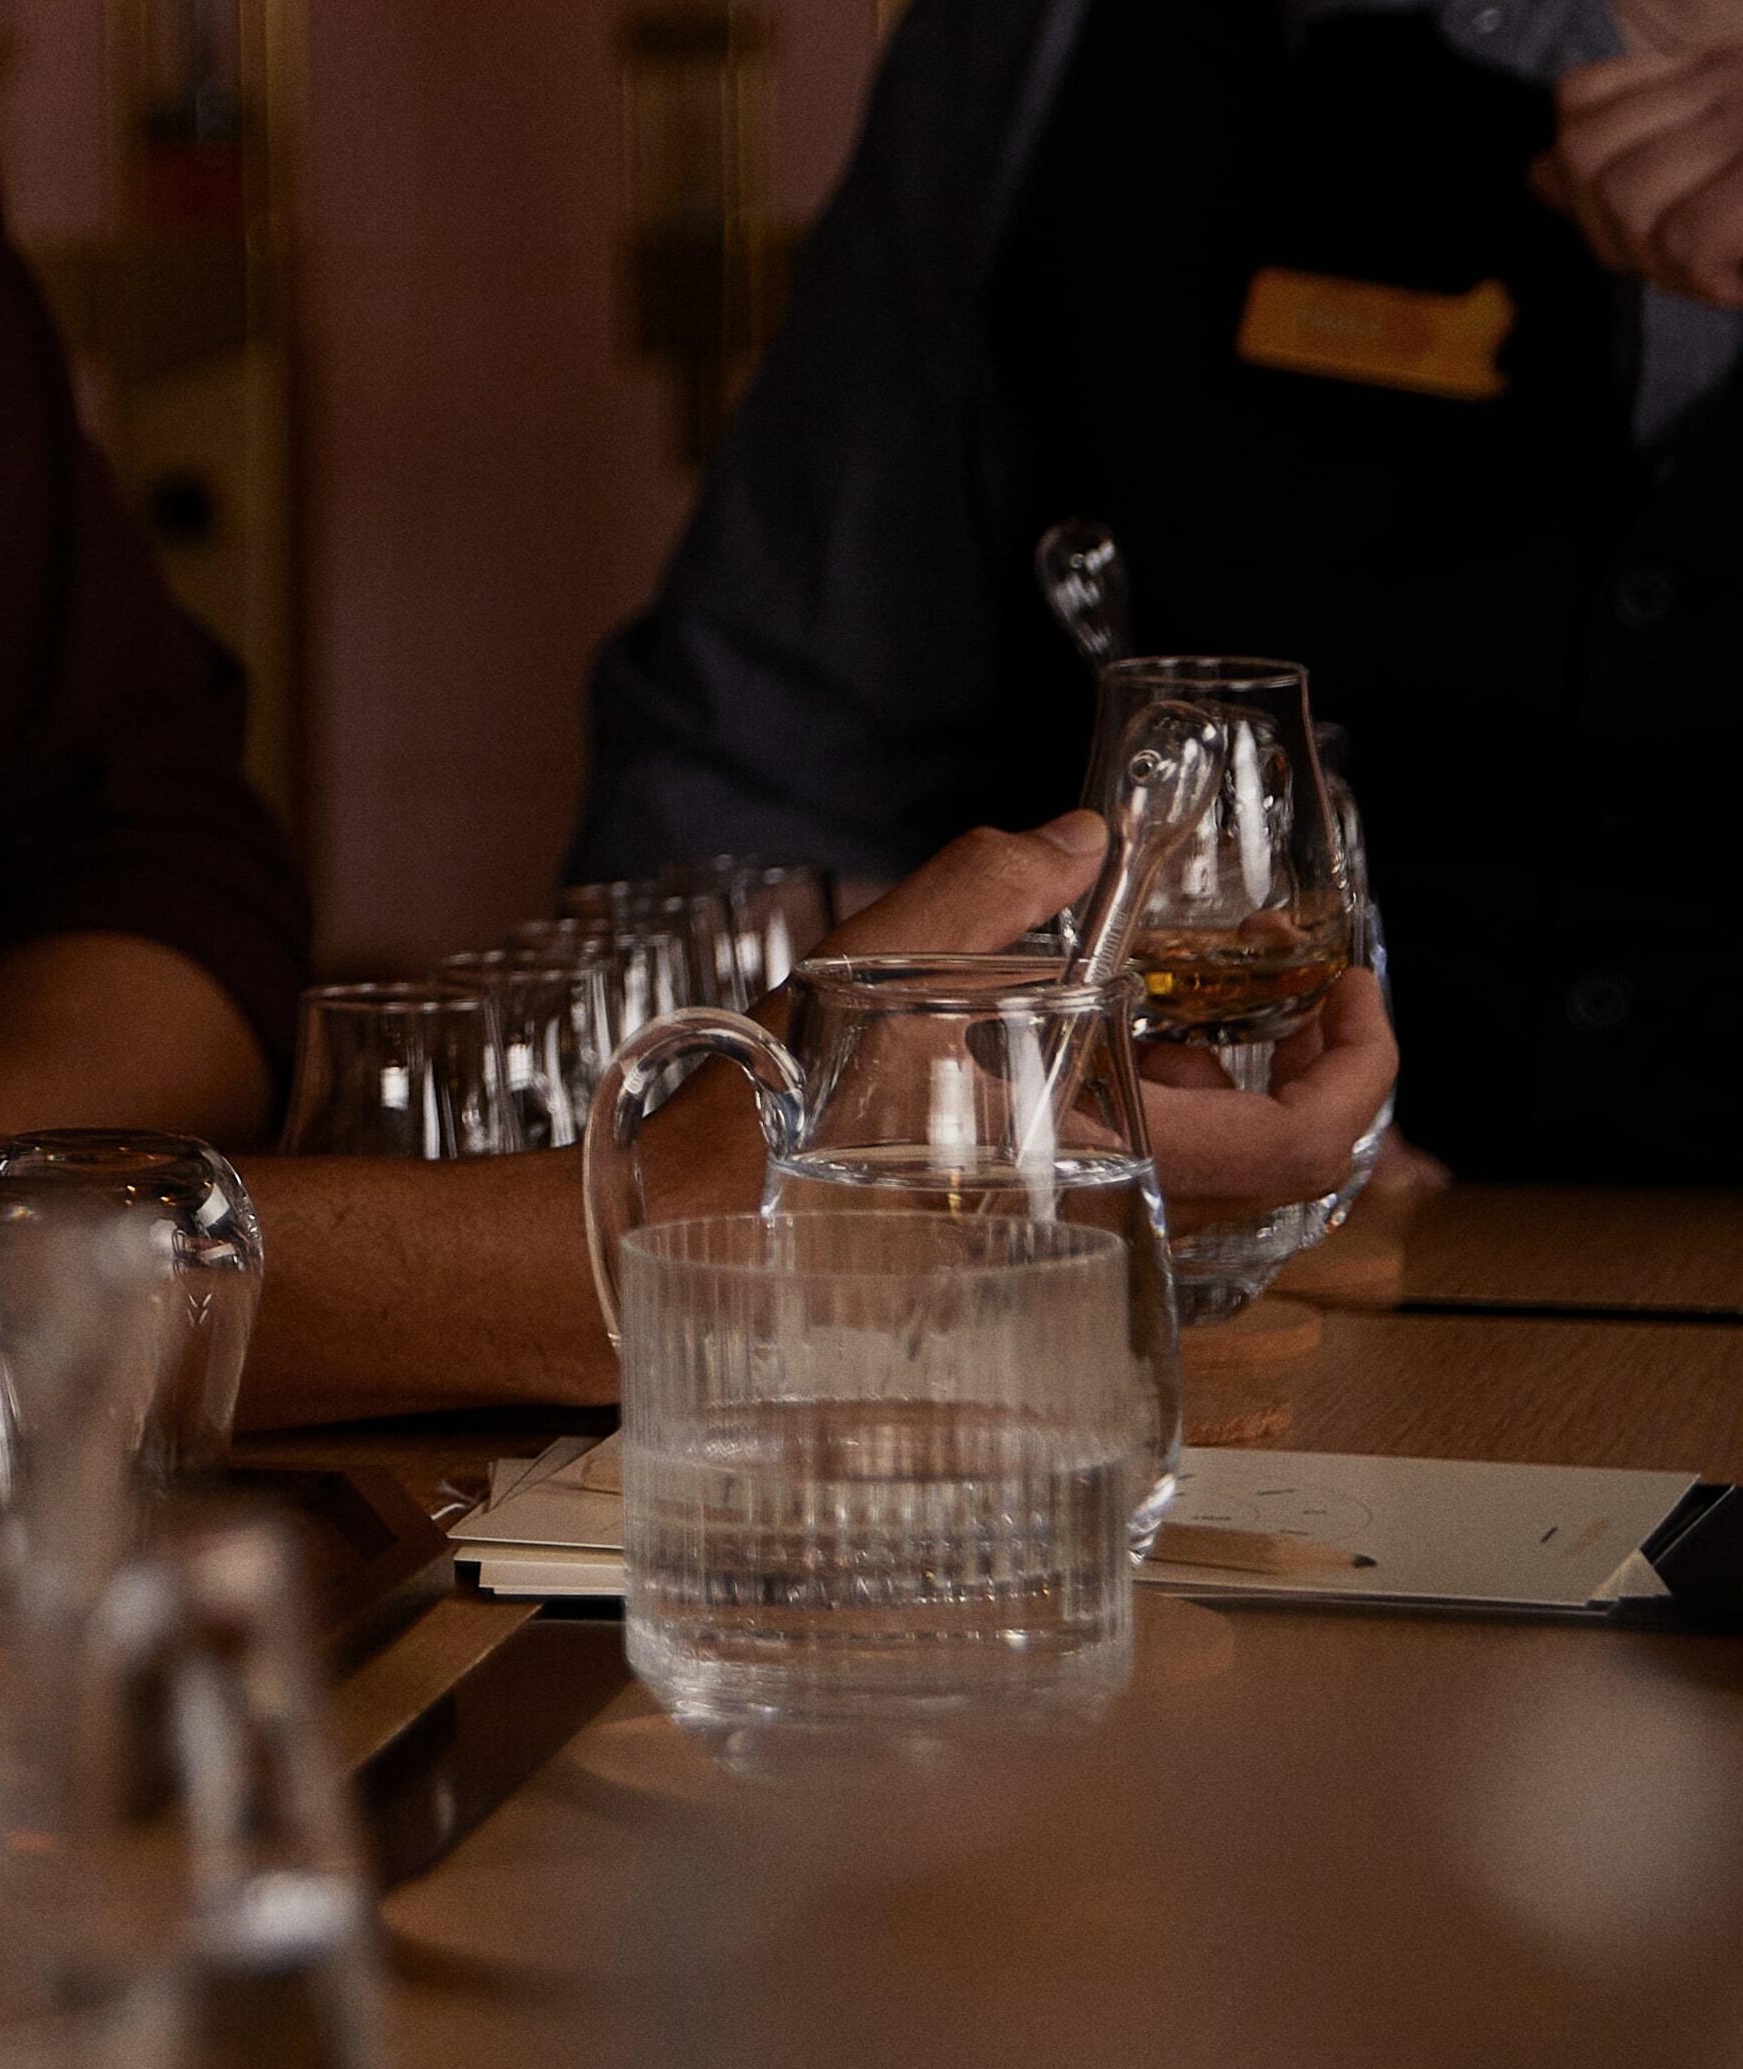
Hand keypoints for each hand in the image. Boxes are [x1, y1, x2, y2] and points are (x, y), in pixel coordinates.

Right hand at [800, 810, 1399, 1214]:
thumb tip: (1082, 838)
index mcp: (1108, 1153)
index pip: (1303, 1143)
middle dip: (1286, 1055)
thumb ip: (996, 887)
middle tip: (1268, 981)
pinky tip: (1074, 1041)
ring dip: (1208, 1075)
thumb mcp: (886, 962)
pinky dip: (1150, 1100)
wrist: (707, 1216)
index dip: (1362, 1067)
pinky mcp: (1040, 1231)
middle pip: (1275, 1155)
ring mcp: (1083, 1230)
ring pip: (1210, 1162)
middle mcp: (1116, 1210)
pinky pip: (1148, 1171)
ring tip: (1141, 998)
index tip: (1350, 988)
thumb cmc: (791, 1110)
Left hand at [1541, 40, 1742, 305]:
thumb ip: (1632, 156)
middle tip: (1687, 268)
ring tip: (1721, 278)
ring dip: (1662, 264)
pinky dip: (1705, 278)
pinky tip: (1741, 285)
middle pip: (1584, 154)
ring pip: (1628, 199)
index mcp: (1716, 71)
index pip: (1579, 100)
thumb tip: (1540, 173)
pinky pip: (1692, 235)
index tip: (1644, 229)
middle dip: (1612, 234)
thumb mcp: (1729, 157)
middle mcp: (1732, 78)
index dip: (1582, 178)